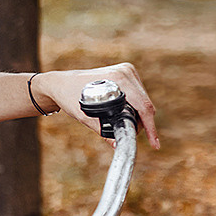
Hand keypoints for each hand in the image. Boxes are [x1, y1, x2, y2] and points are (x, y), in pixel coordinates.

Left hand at [31, 63, 159, 146]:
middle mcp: (126, 72)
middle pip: (145, 104)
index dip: (150, 127)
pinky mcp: (125, 74)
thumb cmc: (69, 97)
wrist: (60, 84)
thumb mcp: (85, 116)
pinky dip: (133, 108)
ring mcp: (127, 71)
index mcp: (119, 78)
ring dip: (137, 116)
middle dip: (140, 124)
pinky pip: (138, 96)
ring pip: (143, 101)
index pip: (143, 106)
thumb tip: (117, 144)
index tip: (154, 144)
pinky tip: (123, 115)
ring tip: (121, 126)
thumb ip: (103, 130)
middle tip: (127, 137)